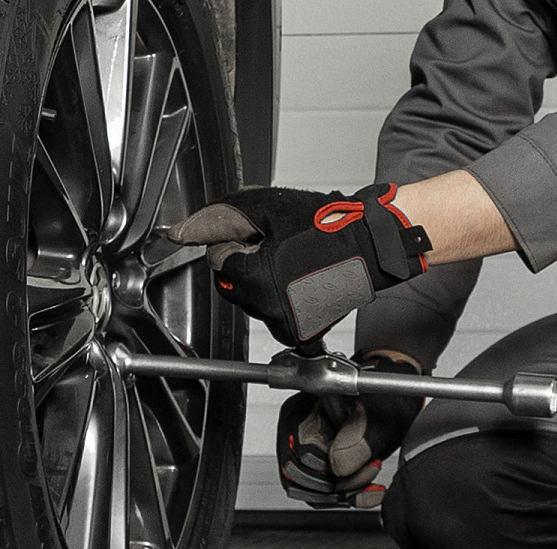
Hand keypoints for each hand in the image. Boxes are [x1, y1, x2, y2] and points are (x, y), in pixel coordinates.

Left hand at [168, 185, 430, 347]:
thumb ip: (221, 218)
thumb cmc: (328, 225)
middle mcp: (269, 310)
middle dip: (248, 263)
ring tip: (296, 261)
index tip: (261, 234)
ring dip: (266, 281)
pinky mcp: (303, 333)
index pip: (219, 261)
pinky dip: (284, 302)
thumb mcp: (267, 207)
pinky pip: (278, 319)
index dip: (237, 242)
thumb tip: (183, 232)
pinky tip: (303, 282)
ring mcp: (287, 325)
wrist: (373, 244)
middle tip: (280, 246)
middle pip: (234, 285)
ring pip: (255, 302)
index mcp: (255, 279)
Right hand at [277, 352, 423, 508]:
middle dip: (338, 483)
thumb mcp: (381, 416)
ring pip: (308, 490)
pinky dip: (346, 495)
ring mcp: (304, 449)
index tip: (358, 465)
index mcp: (302, 414)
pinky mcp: (316, 463)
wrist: (395, 399)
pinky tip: (367, 489)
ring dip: (344, 491)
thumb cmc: (387, 398)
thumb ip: (360, 438)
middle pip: (299, 479)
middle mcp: (297, 432)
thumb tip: (338, 464)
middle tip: (370, 468)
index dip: (329, 470)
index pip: (301, 457)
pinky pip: (319, 492)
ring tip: (371, 474)